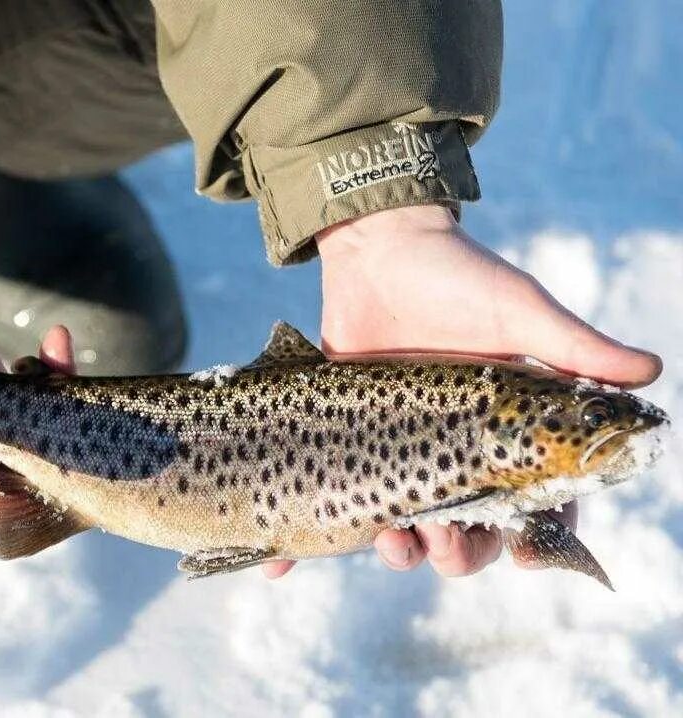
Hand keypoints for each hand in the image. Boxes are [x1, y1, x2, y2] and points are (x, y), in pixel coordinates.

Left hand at [263, 205, 660, 579]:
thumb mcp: (518, 311)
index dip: (541, 536)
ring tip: (389, 542)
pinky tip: (279, 563)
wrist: (377, 248)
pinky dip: (308, 537)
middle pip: (468, 528)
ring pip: (403, 524)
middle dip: (461, 551)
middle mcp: (453, 448)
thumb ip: (575, 347)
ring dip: (399, 550)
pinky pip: (330, 493)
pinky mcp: (345, 438)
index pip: (536, 500)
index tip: (527, 553)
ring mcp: (397, 447)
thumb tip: (651, 374)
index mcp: (504, 430)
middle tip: (444, 541)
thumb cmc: (458, 276)